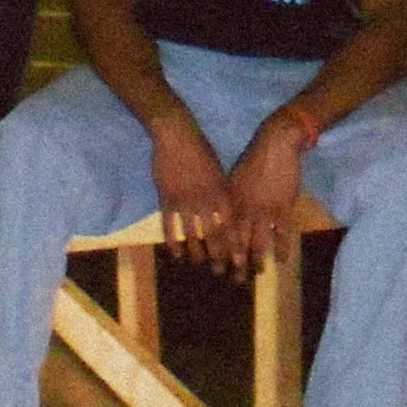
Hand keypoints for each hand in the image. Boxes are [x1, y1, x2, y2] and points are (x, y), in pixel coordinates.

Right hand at [149, 108, 237, 270]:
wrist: (176, 133)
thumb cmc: (201, 148)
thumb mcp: (218, 170)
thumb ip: (223, 192)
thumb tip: (230, 211)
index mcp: (221, 192)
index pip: (231, 225)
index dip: (236, 245)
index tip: (241, 262)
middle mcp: (205, 200)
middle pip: (214, 234)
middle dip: (219, 256)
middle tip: (223, 272)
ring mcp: (184, 201)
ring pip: (192, 234)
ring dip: (196, 253)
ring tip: (199, 265)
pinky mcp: (166, 199)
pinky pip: (169, 226)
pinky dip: (173, 242)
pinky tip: (176, 255)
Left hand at [225, 111, 305, 278]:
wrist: (276, 143)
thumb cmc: (254, 157)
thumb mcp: (235, 177)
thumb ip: (230, 198)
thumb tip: (223, 213)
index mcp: (230, 202)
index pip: (223, 233)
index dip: (220, 251)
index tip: (217, 266)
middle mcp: (244, 210)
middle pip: (238, 243)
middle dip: (235, 263)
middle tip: (234, 280)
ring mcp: (263, 211)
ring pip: (258, 243)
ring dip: (257, 261)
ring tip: (256, 274)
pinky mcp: (282, 208)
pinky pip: (281, 234)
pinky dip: (282, 248)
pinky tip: (282, 260)